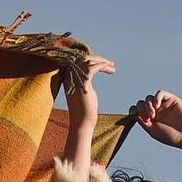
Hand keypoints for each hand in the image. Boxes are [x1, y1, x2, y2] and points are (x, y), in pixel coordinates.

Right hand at [61, 54, 113, 168]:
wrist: (82, 123)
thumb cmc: (84, 111)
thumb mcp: (84, 91)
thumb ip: (84, 81)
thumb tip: (90, 75)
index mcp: (68, 77)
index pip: (79, 61)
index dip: (92, 60)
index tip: (104, 64)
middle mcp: (70, 76)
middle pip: (84, 58)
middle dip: (98, 59)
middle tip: (110, 63)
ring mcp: (75, 79)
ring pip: (89, 61)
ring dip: (103, 62)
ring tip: (113, 67)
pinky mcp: (83, 83)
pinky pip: (92, 68)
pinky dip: (102, 66)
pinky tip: (111, 70)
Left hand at [130, 90, 181, 150]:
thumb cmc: (170, 136)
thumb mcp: (152, 130)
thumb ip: (142, 121)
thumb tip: (132, 112)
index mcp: (148, 118)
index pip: (136, 109)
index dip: (133, 110)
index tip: (135, 115)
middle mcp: (155, 110)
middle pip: (141, 103)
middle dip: (141, 109)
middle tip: (149, 118)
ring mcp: (162, 104)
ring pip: (148, 98)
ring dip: (148, 105)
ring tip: (153, 115)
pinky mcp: (171, 99)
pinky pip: (160, 93)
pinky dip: (156, 98)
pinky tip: (157, 105)